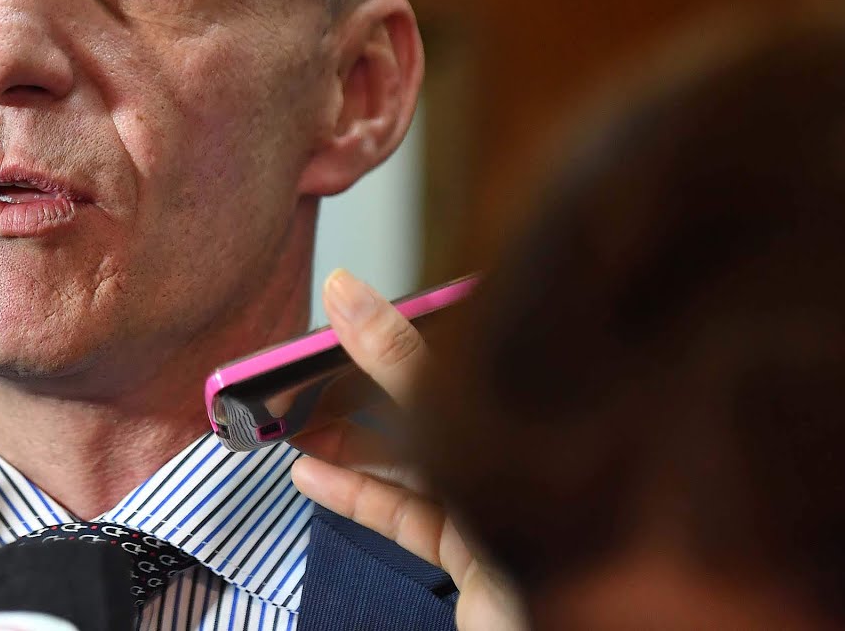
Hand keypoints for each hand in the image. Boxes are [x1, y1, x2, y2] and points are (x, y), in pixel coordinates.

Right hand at [290, 269, 524, 630]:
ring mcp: (500, 500)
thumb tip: (347, 293)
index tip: (349, 306)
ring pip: (414, 458)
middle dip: (363, 384)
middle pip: (432, 397)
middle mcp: (528, 445)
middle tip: (306, 371)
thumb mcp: (465, 431)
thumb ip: (405, 364)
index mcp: (546, 401)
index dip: (407, 320)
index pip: (469, 338)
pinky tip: (311, 476)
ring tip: (294, 425)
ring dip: (348, 440)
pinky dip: (357, 493)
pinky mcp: (476, 551)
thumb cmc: (550, 534)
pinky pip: (408, 513)